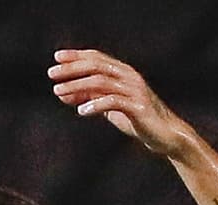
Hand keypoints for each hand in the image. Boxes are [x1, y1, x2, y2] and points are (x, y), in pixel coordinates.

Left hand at [49, 48, 190, 157]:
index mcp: (123, 72)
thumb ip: (89, 97)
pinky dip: (95, 104)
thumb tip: (62, 93)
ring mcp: (134, 90)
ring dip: (77, 86)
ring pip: (101, 82)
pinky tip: (81, 111)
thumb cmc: (137, 120)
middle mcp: (129, 76)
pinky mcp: (137, 107)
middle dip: (72, 68)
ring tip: (59, 92)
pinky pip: (113, 102)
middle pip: (96, 66)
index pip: (97, 57)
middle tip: (52, 74)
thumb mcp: (109, 107)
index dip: (76, 56)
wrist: (165, 135)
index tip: (56, 58)